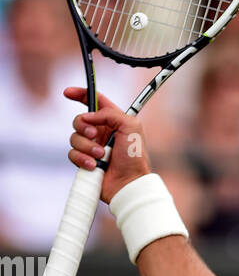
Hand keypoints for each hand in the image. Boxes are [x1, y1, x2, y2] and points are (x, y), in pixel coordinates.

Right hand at [64, 87, 151, 203]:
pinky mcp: (84, 161)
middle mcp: (101, 133)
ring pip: (74, 138)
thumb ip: (110, 113)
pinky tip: (94, 165)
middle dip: (84, 126)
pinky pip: (72, 154)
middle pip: (79, 120)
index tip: (68, 93)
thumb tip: (88, 116)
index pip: (95, 102)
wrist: (129, 183)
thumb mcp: (131, 126)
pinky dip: (82, 159)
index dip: (80, 94)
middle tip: (95, 135)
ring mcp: (91, 147)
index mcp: (112, 121)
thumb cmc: (134, 157)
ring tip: (101, 156)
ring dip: (87, 146)